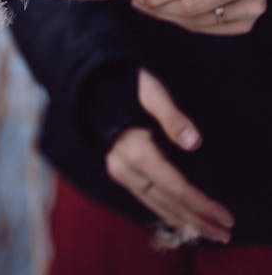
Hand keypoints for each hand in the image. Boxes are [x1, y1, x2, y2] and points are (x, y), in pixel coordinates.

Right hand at [105, 70, 233, 243]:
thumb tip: (194, 142)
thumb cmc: (127, 84)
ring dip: (182, 220)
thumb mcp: (151, 92)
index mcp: (134, 150)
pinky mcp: (119, 171)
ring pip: (154, 204)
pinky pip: (145, 198)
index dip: (200, 203)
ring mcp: (119, 171)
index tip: (223, 216)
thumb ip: (171, 116)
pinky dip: (165, 211)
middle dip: (195, 220)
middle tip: (223, 235)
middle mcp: (124, 167)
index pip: (174, 186)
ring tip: (206, 233)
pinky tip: (178, 217)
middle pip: (165, 202)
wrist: (95, 85)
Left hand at [128, 0, 268, 34]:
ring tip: (148, 5)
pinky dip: (182, 21)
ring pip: (196, 20)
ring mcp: (251, 5)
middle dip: (158, 5)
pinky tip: (169, 11)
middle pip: (190, 4)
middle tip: (137, 0)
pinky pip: (205, 28)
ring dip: (166, 15)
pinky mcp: (247, 22)